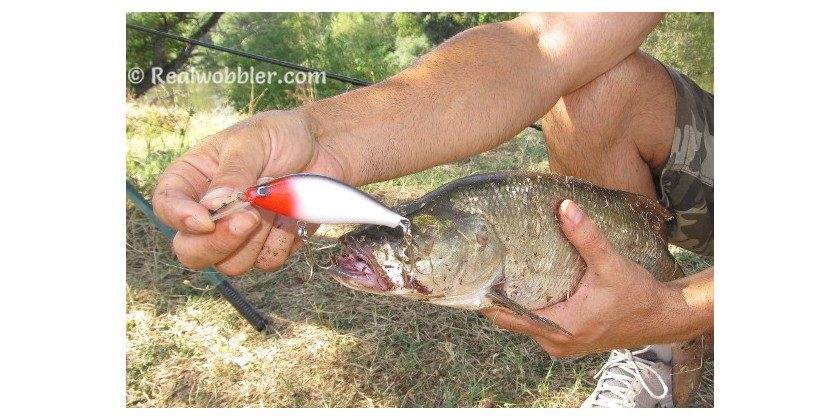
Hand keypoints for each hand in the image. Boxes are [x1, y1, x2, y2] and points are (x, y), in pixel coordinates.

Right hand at [152, 110, 345, 274]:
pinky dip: (282, 240)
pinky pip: (266, 261)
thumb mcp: (251, 141)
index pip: (167, 206)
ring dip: (257, 238)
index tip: (205, 219)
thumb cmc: (281, 135)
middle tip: (251, 217)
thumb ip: (232, 172)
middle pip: (191, 251)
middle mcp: (208, 213)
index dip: (180, 218)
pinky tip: (289, 214)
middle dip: (220, 242)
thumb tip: (212, 205)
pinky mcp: (267, 246)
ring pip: (231, 264)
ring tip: (276, 201)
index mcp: (191, 180)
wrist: (323, 147)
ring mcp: (237, 234)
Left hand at [481, 199, 671, 357]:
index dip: (487, 300)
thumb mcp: (611, 264)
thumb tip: (565, 207)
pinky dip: (531, 309)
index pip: (508, 318)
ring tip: (502, 274)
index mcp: (561, 328)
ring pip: (525, 324)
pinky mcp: (569, 341)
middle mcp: (557, 343)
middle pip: (512, 320)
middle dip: (499, 297)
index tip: (473, 278)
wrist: (663, 317)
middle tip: (486, 269)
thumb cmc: (638, 295)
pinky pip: (539, 326)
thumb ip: (587, 237)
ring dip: (515, 303)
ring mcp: (562, 345)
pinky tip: (527, 287)